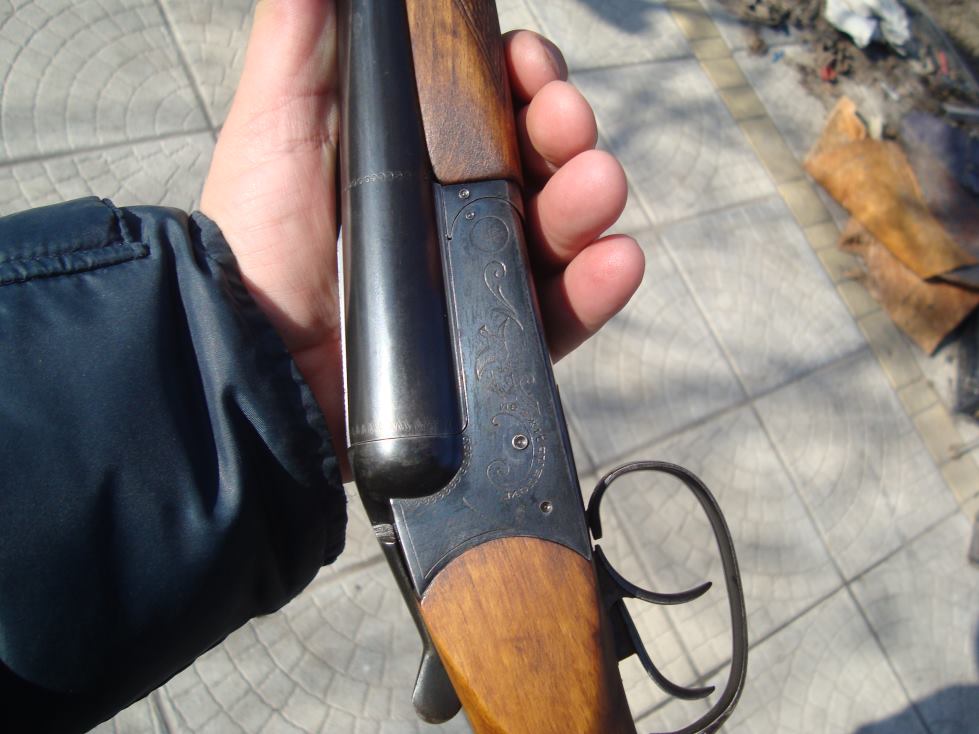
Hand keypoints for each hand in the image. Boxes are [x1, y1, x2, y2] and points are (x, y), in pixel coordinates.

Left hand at [201, 0, 642, 474]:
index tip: (526, 64)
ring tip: (595, 186)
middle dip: (564, 128)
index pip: (491, 102)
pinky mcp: (491, 345)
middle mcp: (452, 209)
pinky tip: (614, 260)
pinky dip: (598, 287)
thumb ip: (302, 36)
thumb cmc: (260, 236)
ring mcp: (476, 276)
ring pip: (560, 228)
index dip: (521, 74)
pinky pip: (560, 315)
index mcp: (414, 153)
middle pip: (537, 157)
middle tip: (564, 122)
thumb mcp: (276, 121)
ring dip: (589, 198)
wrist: (257, 358)